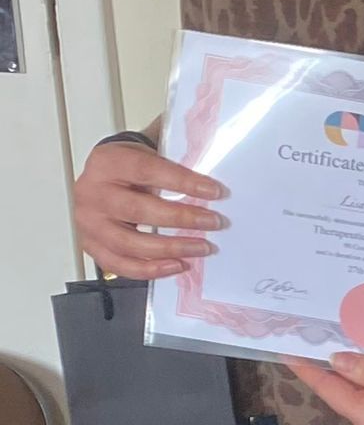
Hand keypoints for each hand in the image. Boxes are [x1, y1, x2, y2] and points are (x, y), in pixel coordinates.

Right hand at [73, 134, 226, 277]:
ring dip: (170, 249)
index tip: (213, 191)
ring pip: (128, 243)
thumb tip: (208, 189)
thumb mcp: (146, 155)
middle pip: (137, 210)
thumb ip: (171, 168)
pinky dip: (150, 269)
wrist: (102, 177)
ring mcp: (88, 222)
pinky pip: (120, 265)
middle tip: (213, 222)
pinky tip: (176, 265)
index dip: (182, 182)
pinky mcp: (90, 245)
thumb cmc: (129, 167)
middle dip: (181, 219)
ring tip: (200, 248)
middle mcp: (92, 193)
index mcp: (107, 162)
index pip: (147, 171)